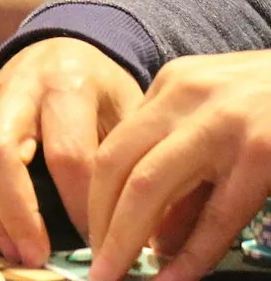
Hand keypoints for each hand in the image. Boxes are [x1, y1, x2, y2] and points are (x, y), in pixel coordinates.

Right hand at [0, 38, 143, 265]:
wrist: (69, 44)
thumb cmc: (106, 88)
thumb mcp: (131, 112)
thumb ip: (128, 162)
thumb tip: (141, 233)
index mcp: (69, 84)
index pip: (68, 154)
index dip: (81, 207)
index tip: (101, 246)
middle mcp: (20, 88)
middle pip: (0, 152)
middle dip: (17, 213)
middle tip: (39, 257)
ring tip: (14, 252)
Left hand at [86, 50, 270, 280]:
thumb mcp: (222, 119)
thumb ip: (187, 172)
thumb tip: (155, 241)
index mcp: (173, 86)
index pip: (115, 145)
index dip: (97, 196)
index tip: (94, 235)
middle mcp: (187, 98)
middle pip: (117, 164)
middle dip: (100, 220)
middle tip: (98, 266)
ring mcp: (222, 124)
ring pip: (150, 186)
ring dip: (126, 238)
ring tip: (116, 275)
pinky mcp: (261, 153)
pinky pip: (217, 215)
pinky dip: (192, 253)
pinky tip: (175, 278)